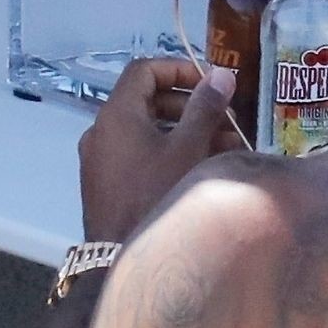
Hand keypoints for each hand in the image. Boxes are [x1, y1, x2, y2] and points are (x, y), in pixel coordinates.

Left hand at [79, 58, 243, 242]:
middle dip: (192, 105)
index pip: (144, 70)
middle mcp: (101, 131)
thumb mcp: (188, 148)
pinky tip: (198, 169)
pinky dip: (168, 151)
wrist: (119, 259)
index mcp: (116, 115)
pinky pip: (138, 153)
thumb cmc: (156, 194)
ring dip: (185, 130)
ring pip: (147, 130)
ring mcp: (101, 159)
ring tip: (224, 147)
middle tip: (226, 119)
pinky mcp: (106, 183)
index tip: (212, 83)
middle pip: (148, 100)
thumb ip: (205, 108)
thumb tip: (222, 75)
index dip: (180, 69)